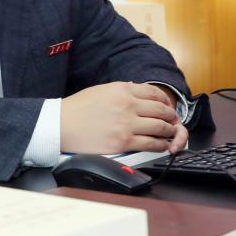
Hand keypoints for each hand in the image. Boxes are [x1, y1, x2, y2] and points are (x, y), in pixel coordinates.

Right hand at [61, 82, 187, 154]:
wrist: (62, 125)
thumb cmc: (78, 108)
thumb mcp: (102, 90)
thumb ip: (123, 91)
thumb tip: (138, 93)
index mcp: (123, 90)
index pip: (154, 93)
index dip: (166, 101)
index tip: (168, 106)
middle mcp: (128, 105)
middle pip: (161, 111)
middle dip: (171, 117)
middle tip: (173, 121)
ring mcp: (127, 125)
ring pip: (160, 128)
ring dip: (169, 131)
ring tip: (171, 134)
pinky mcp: (123, 143)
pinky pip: (151, 144)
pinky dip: (161, 145)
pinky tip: (163, 146)